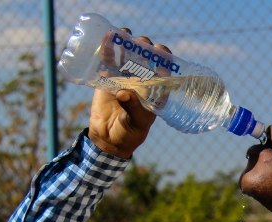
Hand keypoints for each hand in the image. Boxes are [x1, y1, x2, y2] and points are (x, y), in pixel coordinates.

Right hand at [88, 29, 172, 158]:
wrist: (108, 139)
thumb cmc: (129, 133)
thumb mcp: (135, 122)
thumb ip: (132, 108)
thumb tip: (123, 92)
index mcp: (155, 91)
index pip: (164, 70)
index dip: (164, 58)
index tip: (160, 50)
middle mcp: (142, 81)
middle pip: (146, 59)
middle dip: (145, 48)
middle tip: (141, 43)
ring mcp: (125, 78)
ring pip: (128, 56)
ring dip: (127, 43)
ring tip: (124, 33)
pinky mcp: (108, 78)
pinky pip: (109, 61)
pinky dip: (108, 49)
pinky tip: (107, 37)